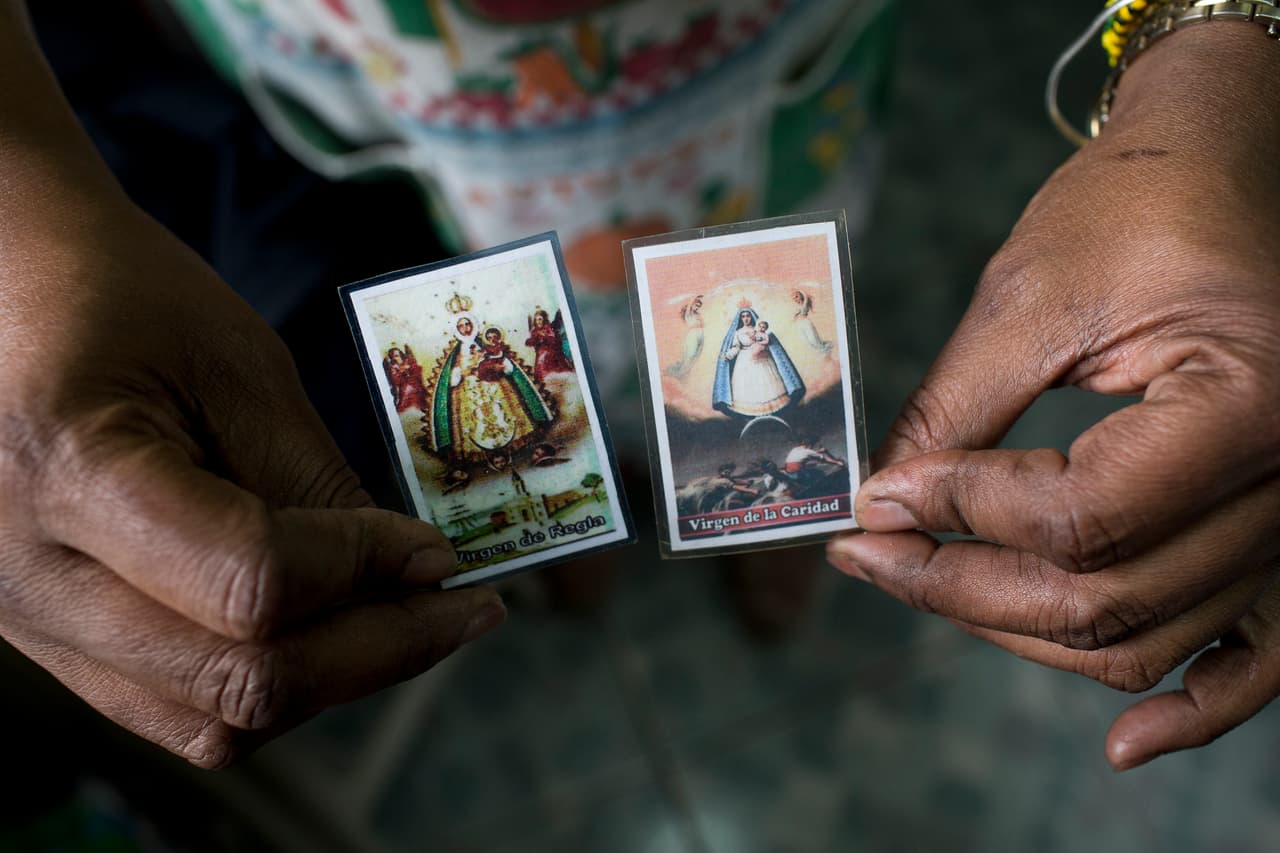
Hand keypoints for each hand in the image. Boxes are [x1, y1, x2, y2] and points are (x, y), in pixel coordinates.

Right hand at [0, 170, 503, 767]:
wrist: (2, 285)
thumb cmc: (115, 293)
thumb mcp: (233, 362)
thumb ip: (313, 478)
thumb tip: (411, 572)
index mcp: (70, 471)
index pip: (252, 584)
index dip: (368, 572)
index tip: (440, 552)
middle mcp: (30, 576)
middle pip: (237, 682)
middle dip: (379, 653)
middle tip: (463, 613)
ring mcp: (30, 621)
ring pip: (208, 721)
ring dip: (329, 682)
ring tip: (404, 621)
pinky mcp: (50, 636)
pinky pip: (175, 705)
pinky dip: (270, 684)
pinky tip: (328, 628)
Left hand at [828, 23, 1279, 769]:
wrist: (1223, 168)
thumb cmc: (1138, 205)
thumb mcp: (1031, 296)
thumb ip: (956, 412)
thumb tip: (882, 503)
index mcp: (1247, 403)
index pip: (1081, 517)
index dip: (958, 514)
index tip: (875, 497)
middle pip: (1106, 598)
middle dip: (960, 585)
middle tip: (868, 552)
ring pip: (1146, 637)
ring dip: (1021, 629)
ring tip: (926, 585)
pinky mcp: (1275, 530)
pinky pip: (1250, 657)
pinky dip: (1191, 708)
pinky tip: (1125, 745)